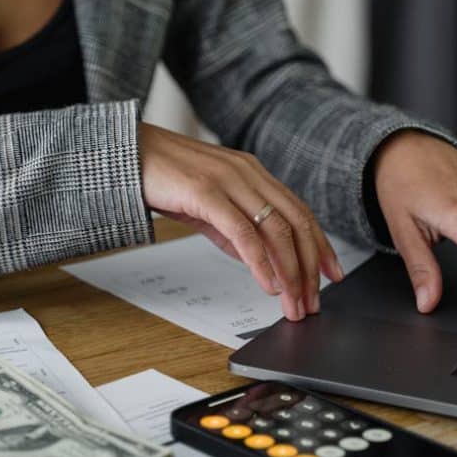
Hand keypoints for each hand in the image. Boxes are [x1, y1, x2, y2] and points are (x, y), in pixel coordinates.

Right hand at [139, 123, 342, 320]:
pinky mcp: (207, 192)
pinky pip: (243, 232)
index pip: (299, 211)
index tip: (332, 273)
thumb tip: (257, 259)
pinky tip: (268, 284)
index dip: (320, 245)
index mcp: (253, 173)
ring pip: (276, 229)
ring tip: (294, 302)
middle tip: (315, 300)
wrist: (124, 154)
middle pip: (296, 222)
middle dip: (311, 266)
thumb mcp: (208, 205)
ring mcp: (229, 181)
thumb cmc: (163, 176)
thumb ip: (233, 229)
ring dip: (290, 271)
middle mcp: (248, 173)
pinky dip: (261, 262)